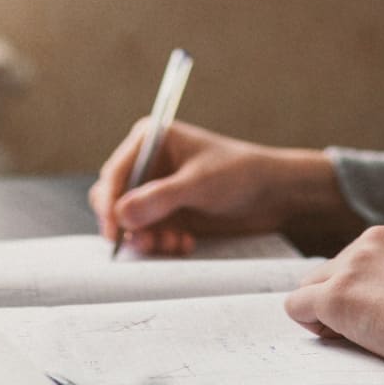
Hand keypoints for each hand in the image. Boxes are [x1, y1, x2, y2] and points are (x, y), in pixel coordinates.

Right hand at [88, 119, 348, 254]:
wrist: (274, 193)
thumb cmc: (240, 174)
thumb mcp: (199, 185)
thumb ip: (160, 199)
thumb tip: (120, 215)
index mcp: (150, 140)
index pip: (114, 173)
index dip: (109, 202)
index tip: (115, 231)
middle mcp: (148, 163)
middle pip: (114, 198)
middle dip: (129, 224)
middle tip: (148, 242)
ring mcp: (157, 189)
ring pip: (130, 221)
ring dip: (148, 238)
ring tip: (174, 243)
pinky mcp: (168, 212)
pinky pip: (148, 233)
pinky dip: (161, 243)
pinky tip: (185, 244)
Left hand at [283, 218, 383, 373]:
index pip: (367, 256)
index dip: (373, 288)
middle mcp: (376, 237)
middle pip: (336, 268)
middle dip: (347, 297)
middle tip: (377, 330)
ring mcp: (353, 264)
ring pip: (314, 286)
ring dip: (331, 312)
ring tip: (367, 337)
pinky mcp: (336, 294)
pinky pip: (298, 306)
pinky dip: (311, 325)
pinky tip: (338, 339)